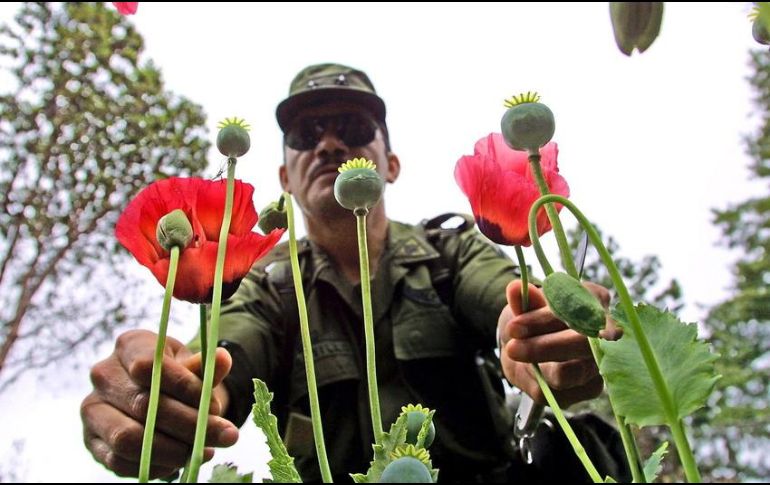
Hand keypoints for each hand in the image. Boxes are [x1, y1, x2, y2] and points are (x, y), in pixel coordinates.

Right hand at [80, 329, 238, 478]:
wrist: (157, 394)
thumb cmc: (177, 375)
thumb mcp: (193, 366)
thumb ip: (206, 368)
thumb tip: (223, 359)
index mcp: (129, 345)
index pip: (150, 367)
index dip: (185, 389)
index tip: (217, 407)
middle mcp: (104, 374)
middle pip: (143, 405)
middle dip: (189, 425)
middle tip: (225, 437)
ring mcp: (93, 409)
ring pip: (128, 437)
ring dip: (173, 450)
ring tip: (204, 452)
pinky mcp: (92, 440)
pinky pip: (119, 461)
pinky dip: (154, 466)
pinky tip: (180, 462)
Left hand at [498, 280, 620, 407]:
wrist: (527, 347)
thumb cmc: (531, 321)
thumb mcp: (524, 307)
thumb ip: (523, 301)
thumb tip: (515, 288)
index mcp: (594, 299)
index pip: (576, 310)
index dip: (543, 320)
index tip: (514, 327)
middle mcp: (605, 332)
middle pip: (582, 343)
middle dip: (544, 347)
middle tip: (513, 348)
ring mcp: (602, 362)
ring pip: (573, 372)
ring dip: (540, 367)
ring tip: (517, 357)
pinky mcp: (592, 388)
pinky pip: (565, 394)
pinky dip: (542, 385)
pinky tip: (532, 374)